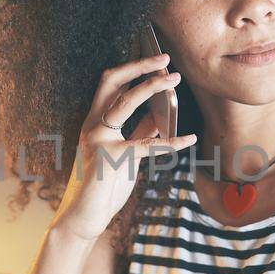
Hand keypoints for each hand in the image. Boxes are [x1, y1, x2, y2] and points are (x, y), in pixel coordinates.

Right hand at [51, 50, 196, 242]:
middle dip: (139, 66)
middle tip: (165, 58)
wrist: (85, 215)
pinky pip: (147, 144)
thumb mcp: (124, 154)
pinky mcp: (112, 157)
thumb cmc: (105, 185)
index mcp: (95, 122)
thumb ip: (139, 133)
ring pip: (126, 102)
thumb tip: (160, 116)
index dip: (132, 68)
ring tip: (175, 80)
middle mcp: (93, 125)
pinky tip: (189, 139)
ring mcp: (99, 139)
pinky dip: (172, 141)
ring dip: (152, 87)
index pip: (109, 84)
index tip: (155, 59)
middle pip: (112, 81)